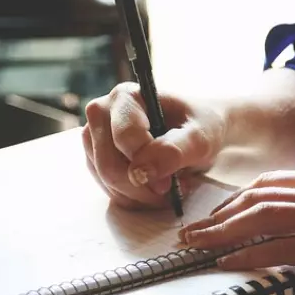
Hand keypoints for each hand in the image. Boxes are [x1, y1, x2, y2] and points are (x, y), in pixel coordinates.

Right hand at [82, 82, 225, 208]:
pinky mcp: (96, 159)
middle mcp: (102, 113)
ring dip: (140, 195)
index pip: (124, 138)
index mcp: (125, 96)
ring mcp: (94, 137)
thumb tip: (141, 172)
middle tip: (171, 189)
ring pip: (107, 181)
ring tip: (167, 186)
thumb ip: (173, 151)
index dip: (147, 165)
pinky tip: (154, 189)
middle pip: (109, 165)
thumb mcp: (200, 137)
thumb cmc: (201, 127)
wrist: (198, 133)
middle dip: (142, 187)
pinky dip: (134, 198)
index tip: (171, 181)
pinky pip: (108, 190)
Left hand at [179, 168, 294, 291]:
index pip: (268, 183)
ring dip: (222, 234)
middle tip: (190, 233)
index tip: (213, 216)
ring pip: (262, 218)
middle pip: (256, 198)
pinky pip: (283, 248)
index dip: (234, 200)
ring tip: (197, 247)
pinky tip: (229, 263)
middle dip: (217, 216)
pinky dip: (250, 255)